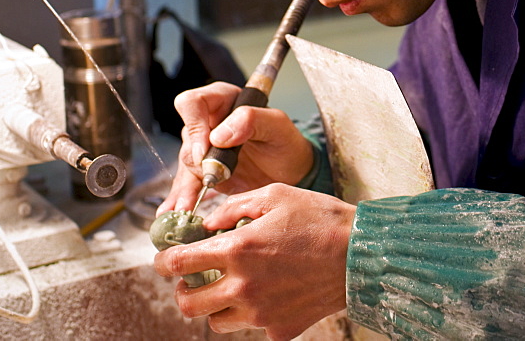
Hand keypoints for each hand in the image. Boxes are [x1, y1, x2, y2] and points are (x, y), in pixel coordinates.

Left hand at [153, 183, 354, 339]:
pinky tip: (265, 294)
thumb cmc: (319, 219)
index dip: (163, 262)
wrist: (361, 255)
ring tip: (229, 286)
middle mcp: (244, 287)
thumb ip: (233, 208)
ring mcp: (261, 314)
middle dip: (183, 290)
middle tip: (193, 277)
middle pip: (188, 304)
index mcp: (238, 250)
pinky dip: (250, 314)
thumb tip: (207, 223)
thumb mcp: (274, 196)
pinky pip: (250, 328)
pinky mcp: (280, 330)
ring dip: (214, 305)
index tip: (163, 260)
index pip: (179, 263)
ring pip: (215, 322)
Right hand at [156, 81, 314, 214]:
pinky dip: (183, 198)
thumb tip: (218, 136)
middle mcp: (208, 122)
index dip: (194, 125)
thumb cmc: (286, 142)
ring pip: (186, 163)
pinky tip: (176, 210)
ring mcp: (204, 148)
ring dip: (185, 187)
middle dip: (195, 162)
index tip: (206, 150)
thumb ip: (250, 120)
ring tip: (186, 208)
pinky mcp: (204, 171)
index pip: (193, 103)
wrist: (292, 172)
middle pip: (188, 137)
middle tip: (209, 181)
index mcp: (223, 101)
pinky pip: (188, 183)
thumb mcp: (277, 126)